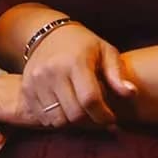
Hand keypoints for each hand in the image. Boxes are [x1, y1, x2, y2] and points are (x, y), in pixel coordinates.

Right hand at [22, 24, 136, 129]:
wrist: (48, 34)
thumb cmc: (84, 45)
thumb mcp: (105, 52)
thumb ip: (117, 74)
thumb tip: (131, 93)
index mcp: (75, 62)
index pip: (90, 100)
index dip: (103, 115)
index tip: (111, 118)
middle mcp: (53, 71)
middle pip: (74, 114)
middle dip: (90, 120)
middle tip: (97, 115)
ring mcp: (37, 81)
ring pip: (58, 120)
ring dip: (73, 122)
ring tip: (82, 112)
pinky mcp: (26, 89)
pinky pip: (43, 118)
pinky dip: (57, 119)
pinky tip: (66, 109)